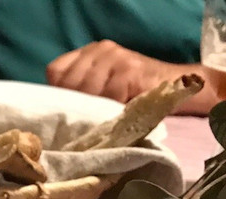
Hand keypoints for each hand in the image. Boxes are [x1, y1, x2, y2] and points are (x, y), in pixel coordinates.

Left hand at [47, 40, 216, 114]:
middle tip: (83, 121)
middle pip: (68, 83)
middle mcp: (100, 50)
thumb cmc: (133, 93)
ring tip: (99, 120)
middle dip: (73, 105)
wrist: (173, 86)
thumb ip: (79, 91)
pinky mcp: (128, 71)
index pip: (56, 71)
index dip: (57, 94)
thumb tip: (52, 112)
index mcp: (89, 52)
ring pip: (85, 90)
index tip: (65, 111)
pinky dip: (107, 110)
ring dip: (90, 110)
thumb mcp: (102, 87)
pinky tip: (113, 116)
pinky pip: (106, 95)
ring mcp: (114, 58)